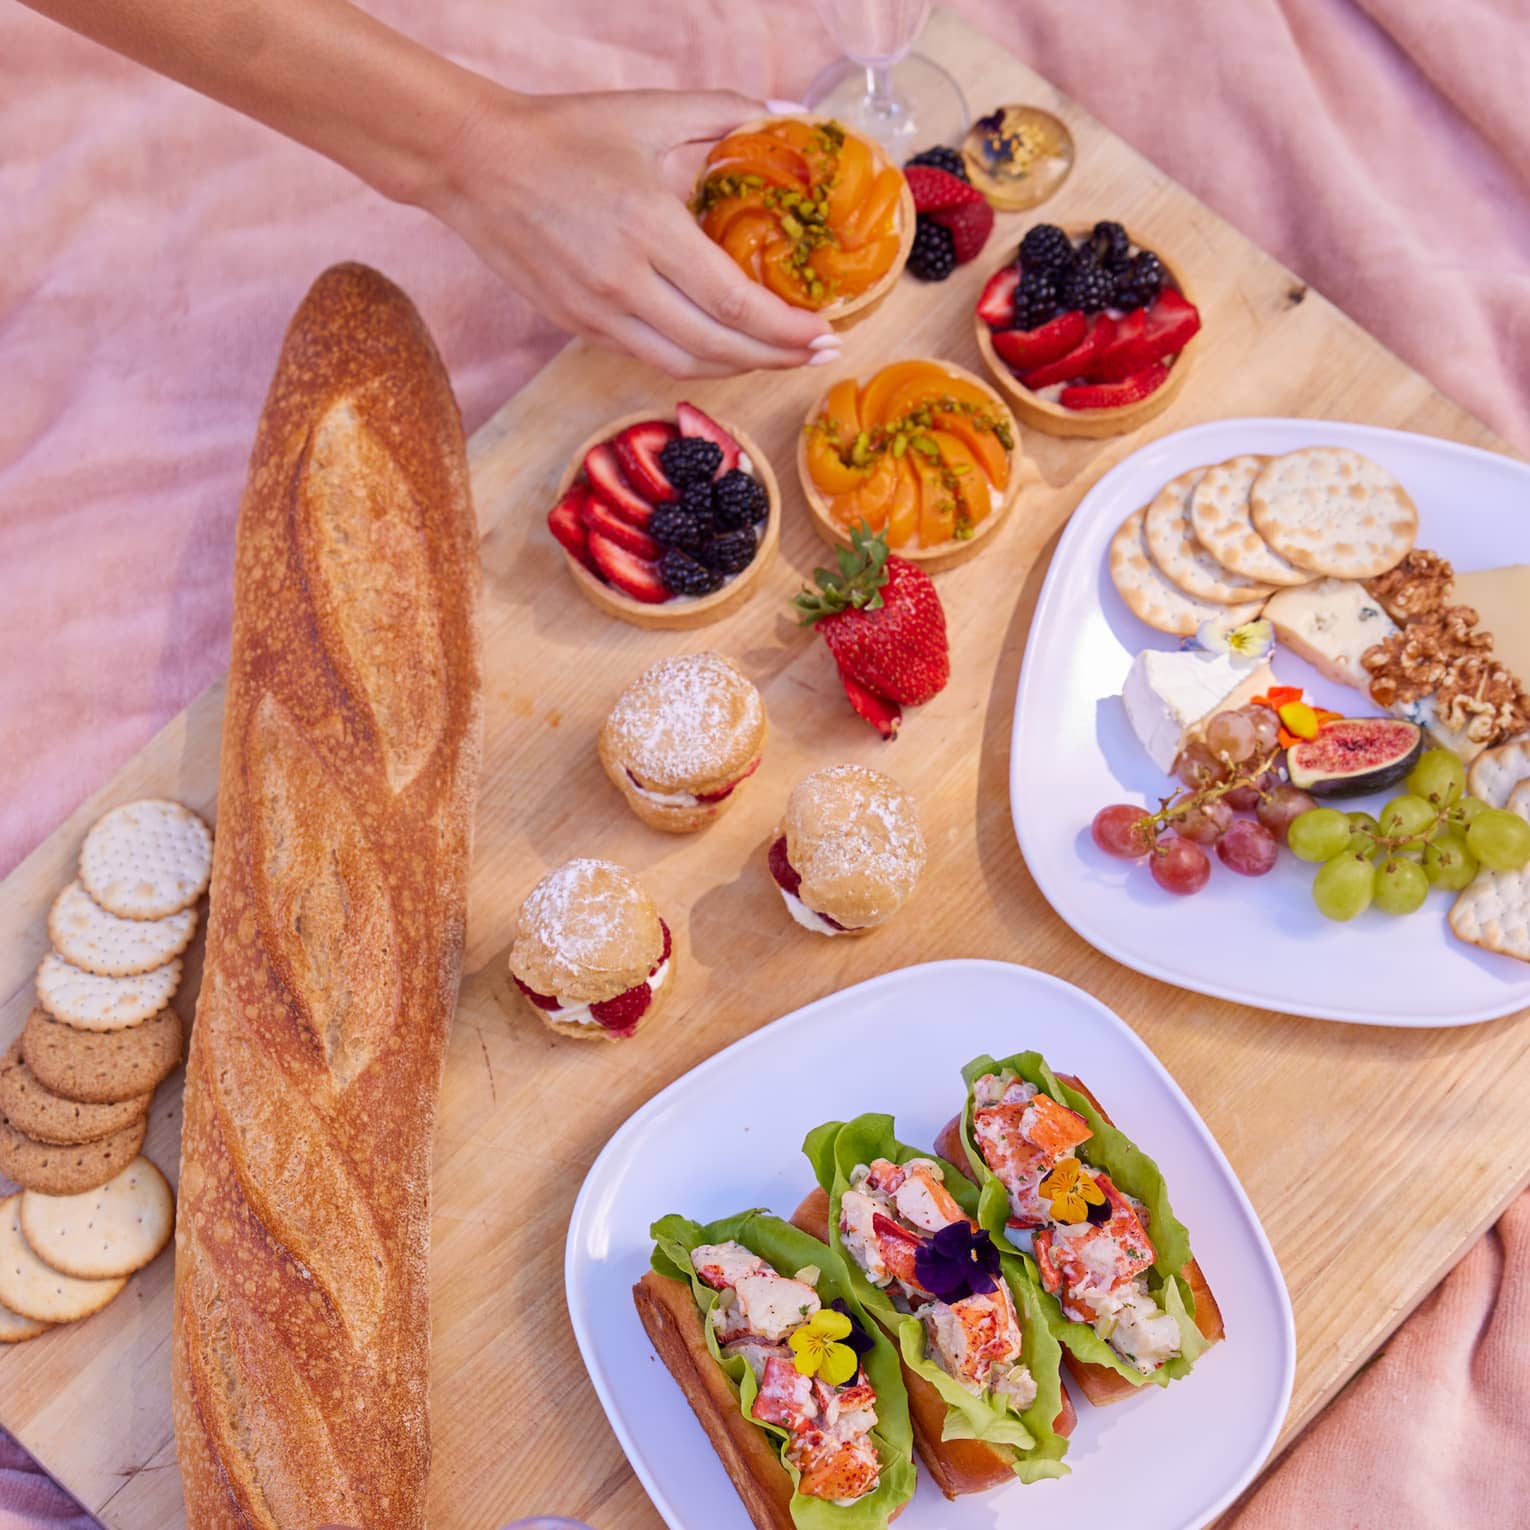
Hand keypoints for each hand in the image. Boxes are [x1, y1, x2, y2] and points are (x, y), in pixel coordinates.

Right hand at [426, 85, 838, 377]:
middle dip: (778, 357)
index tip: (825, 332)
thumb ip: (721, 113)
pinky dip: (696, 361)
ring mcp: (598, 313)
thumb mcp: (647, 111)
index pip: (734, 301)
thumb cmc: (563, 134)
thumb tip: (781, 115)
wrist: (474, 163)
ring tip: (778, 359)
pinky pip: (650, 357)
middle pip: (718, 346)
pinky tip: (723, 350)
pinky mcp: (579, 326)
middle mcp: (624, 283)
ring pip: (685, 365)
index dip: (785, 328)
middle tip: (819, 355)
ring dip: (739, 369)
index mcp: (648, 229)